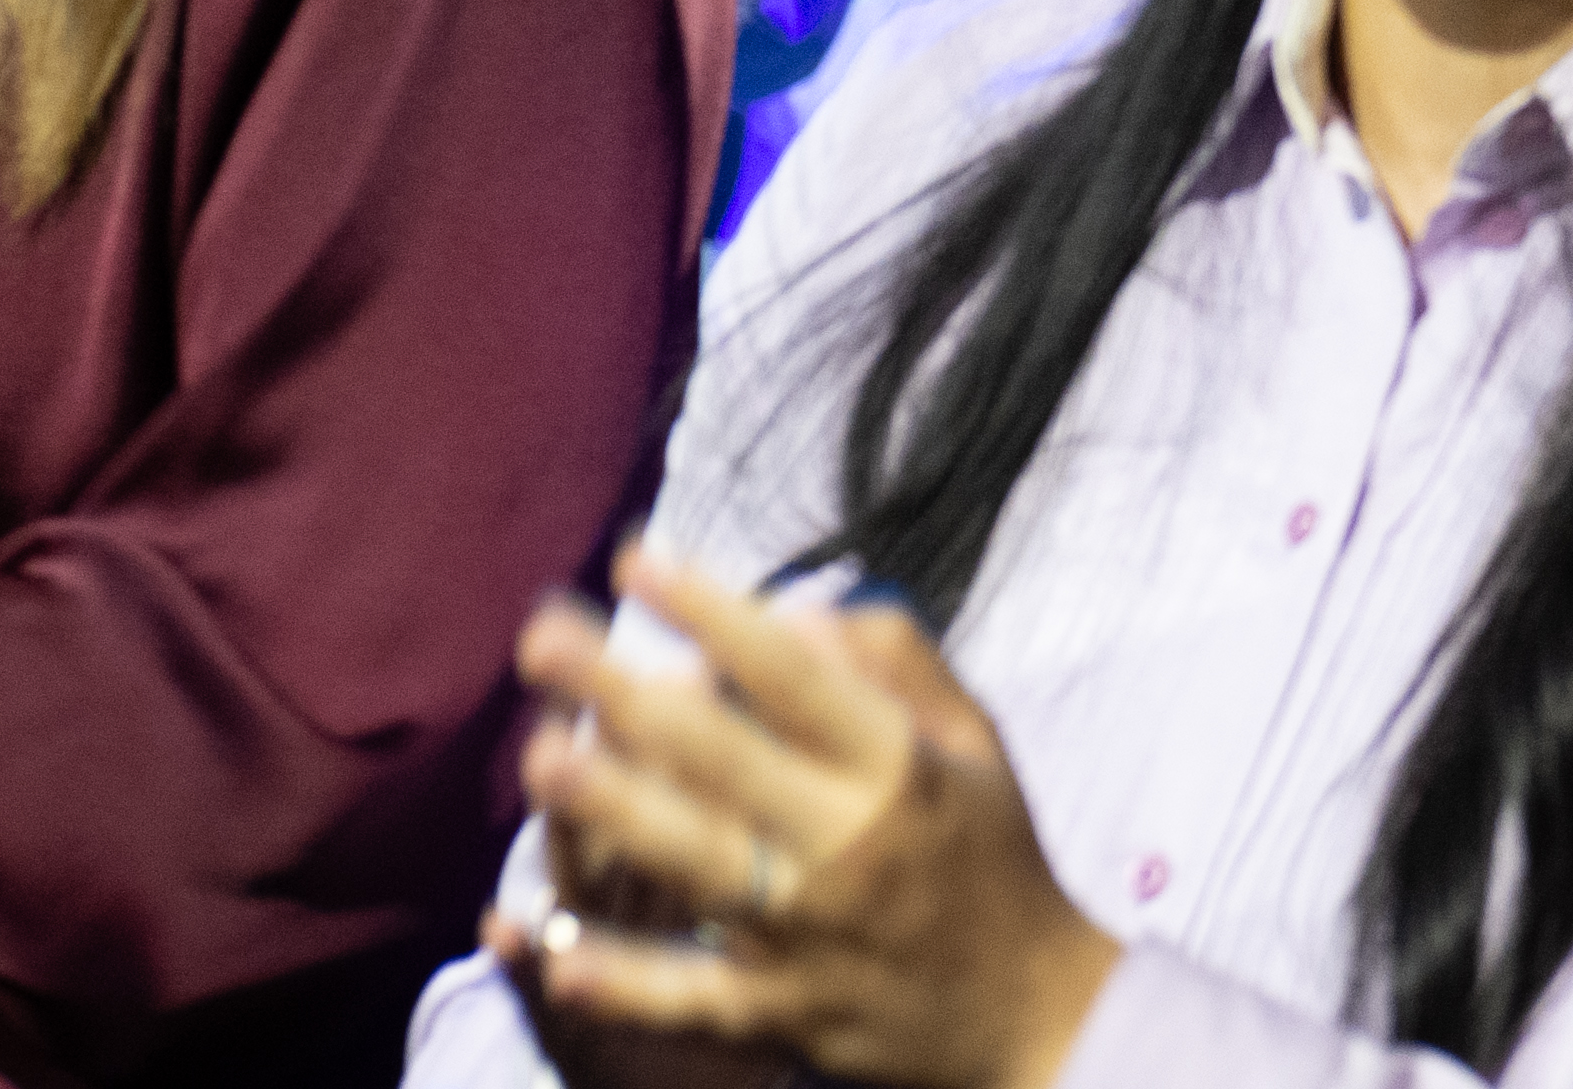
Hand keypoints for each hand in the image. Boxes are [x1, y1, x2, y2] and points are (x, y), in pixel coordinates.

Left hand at [497, 546, 1119, 1088]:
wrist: (1031, 1009)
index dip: (714, 613)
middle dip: (624, 688)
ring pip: (695, 862)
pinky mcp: (779, 1013)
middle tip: (542, 632)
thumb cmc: (989, 853)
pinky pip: (690, 998)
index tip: (638, 559)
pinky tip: (555, 947)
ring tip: (541, 755)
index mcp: (900, 767)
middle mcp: (849, 843)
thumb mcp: (974, 741)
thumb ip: (896, 663)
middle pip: (721, 755)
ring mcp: (809, 934)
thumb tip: (795, 609)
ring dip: (614, 807)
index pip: (795, 675)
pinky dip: (625, 978)